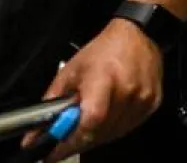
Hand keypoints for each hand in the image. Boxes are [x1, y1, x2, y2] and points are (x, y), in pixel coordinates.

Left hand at [24, 18, 163, 159]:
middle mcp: (127, 90)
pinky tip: (108, 116)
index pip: (91, 119)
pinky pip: (129, 127)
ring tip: (88, 123)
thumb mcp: (69, 72)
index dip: (71, 140)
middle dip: (79, 141)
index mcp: (104, 79)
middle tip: (66, 139)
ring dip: (97, 136)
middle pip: (101, 132)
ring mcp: (143, 98)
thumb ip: (51, 104)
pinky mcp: (153, 102)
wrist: (137, 35)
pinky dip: (114, 128)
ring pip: (114, 134)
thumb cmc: (103, 51)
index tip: (54, 152)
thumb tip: (34, 135)